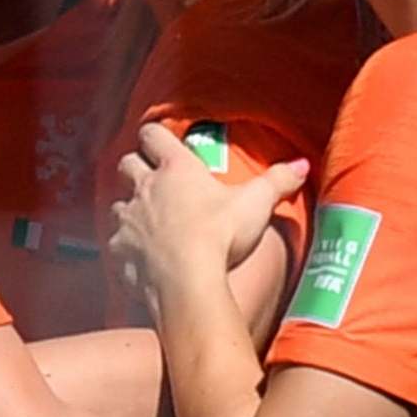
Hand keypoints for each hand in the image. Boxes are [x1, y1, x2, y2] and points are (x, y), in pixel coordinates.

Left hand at [110, 122, 307, 306]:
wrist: (187, 281)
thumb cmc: (220, 235)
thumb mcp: (256, 204)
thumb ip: (278, 181)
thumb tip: (301, 164)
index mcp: (176, 169)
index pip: (152, 135)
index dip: (155, 136)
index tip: (162, 142)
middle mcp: (145, 188)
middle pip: (126, 163)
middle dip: (135, 168)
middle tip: (152, 180)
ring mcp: (127, 220)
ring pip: (116, 204)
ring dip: (129, 210)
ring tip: (148, 223)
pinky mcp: (118, 251)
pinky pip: (115, 244)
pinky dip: (125, 248)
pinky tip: (140, 258)